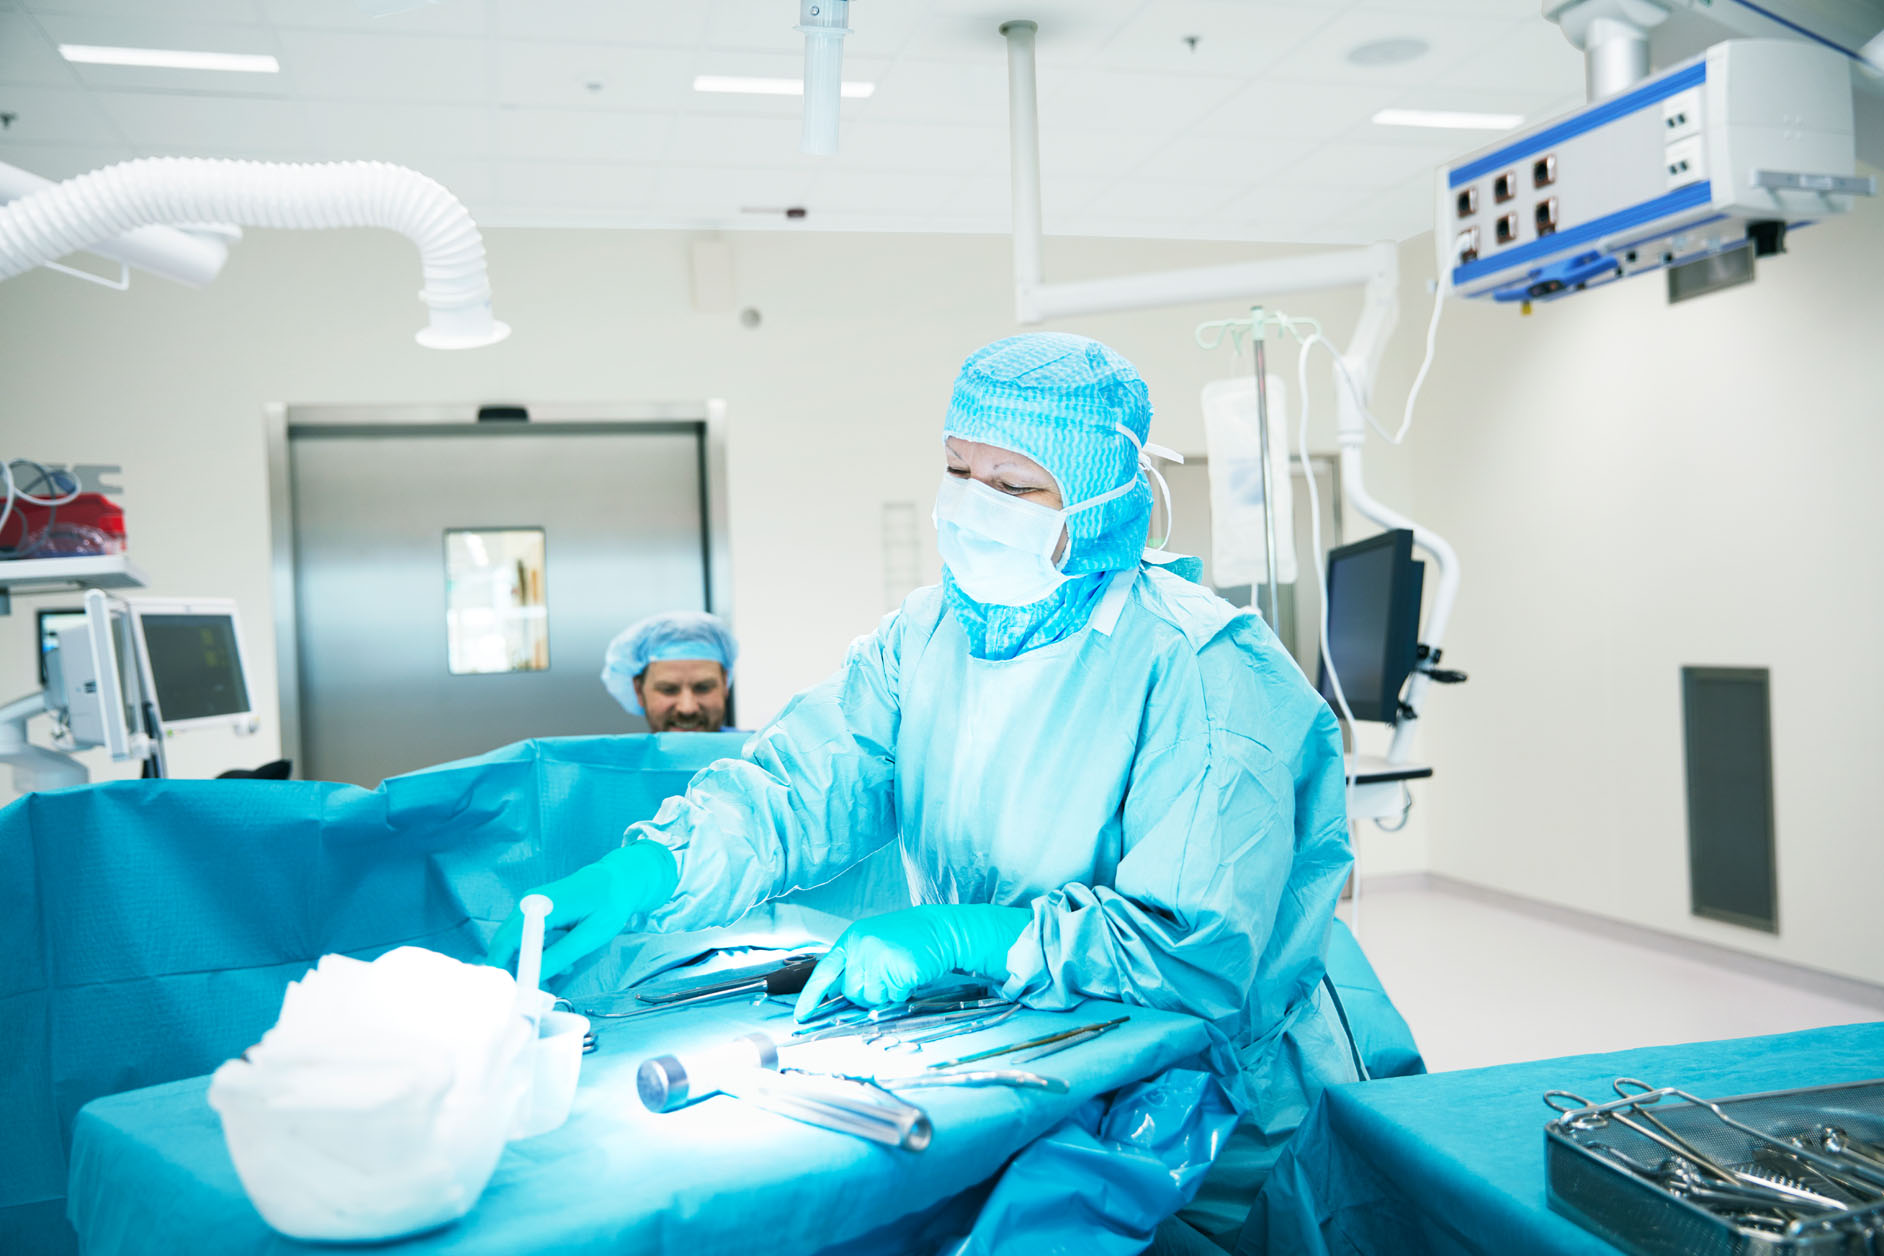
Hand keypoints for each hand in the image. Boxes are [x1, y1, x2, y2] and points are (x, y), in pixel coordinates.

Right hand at [488, 841, 679, 979]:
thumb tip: (534, 975)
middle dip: (517, 970)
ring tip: (559, 976)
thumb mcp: (590, 935)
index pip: (506, 942)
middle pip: (505, 944)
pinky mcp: (537, 911)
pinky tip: (562, 962)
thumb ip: (560, 955)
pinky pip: (528, 937)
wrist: (620, 879)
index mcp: (539, 905)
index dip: (505, 968)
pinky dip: (539, 954)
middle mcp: (528, 903)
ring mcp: (531, 906)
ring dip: (531, 963)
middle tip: (538, 991)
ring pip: (516, 943)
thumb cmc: (611, 903)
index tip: (517, 993)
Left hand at [794, 903, 1030, 1019]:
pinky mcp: (901, 970)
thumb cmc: (908, 939)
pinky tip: (910, 976)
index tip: (802, 1015)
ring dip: (886, 994)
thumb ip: (854, 966)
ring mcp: (882, 957)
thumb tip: (835, 997)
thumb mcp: (873, 944)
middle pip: (852, 992)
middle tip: (886, 977)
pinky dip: (903, 993)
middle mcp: (863, 946)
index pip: (825, 971)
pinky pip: (894, 998)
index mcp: (853, 939)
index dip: (811, 995)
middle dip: (868, 993)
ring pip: (872, 999)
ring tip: (899, 973)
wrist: (942, 930)